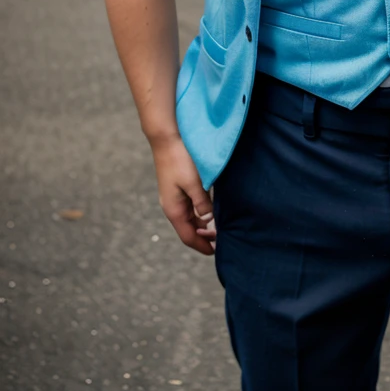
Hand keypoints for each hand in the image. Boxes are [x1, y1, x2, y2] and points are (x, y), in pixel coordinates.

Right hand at [150, 133, 216, 254]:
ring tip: (220, 225)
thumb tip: (209, 220)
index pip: (188, 237)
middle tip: (223, 239)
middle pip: (189, 229)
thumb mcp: (194, 183)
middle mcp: (173, 206)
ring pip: (190, 217)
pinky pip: (190, 206)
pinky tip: (212, 207)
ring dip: (203, 224)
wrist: (167, 138)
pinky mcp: (178, 188)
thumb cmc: (180, 160)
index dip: (202, 246)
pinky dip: (201, 211)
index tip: (217, 252)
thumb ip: (203, 203)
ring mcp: (174, 197)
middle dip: (205, 236)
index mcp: (174, 210)